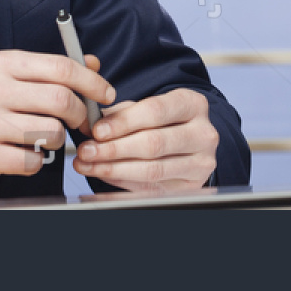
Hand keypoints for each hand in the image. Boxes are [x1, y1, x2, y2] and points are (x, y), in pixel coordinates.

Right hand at [0, 50, 114, 191]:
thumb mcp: (3, 77)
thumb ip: (47, 70)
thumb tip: (92, 63)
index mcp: (2, 64)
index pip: (60, 67)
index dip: (91, 82)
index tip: (105, 94)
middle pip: (61, 100)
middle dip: (81, 115)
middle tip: (82, 123)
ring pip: (51, 132)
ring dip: (57, 140)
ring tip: (43, 139)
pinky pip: (31, 160)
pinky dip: (36, 161)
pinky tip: (23, 154)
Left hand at [71, 88, 217, 191]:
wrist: (192, 138)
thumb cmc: (167, 120)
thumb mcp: (151, 106)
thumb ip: (124, 112)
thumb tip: (93, 124)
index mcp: (193, 104)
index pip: (155, 111)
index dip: (123, 122)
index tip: (97, 130)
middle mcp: (203, 133)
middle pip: (153, 143)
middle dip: (114, 149)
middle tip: (87, 151)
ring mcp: (201, 162)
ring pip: (152, 169)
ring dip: (114, 169)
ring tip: (89, 164)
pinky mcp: (192, 185)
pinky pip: (152, 187)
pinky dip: (123, 182)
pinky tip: (105, 175)